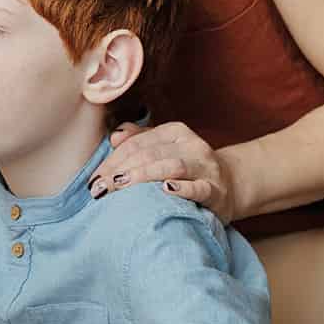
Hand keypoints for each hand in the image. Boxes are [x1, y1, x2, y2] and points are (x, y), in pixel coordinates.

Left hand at [91, 122, 237, 222]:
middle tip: (99, 189)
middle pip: (149, 154)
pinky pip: (199, 188)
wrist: (230, 186)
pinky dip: (182, 188)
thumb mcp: (164, 149)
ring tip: (119, 185)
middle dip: (120, 171)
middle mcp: (191, 145)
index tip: (94, 180)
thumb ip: (138, 141)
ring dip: (142, 176)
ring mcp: (205, 167)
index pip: (136, 144)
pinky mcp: (216, 190)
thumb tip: (114, 137)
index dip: (112, 161)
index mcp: (174, 132)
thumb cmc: (187, 168)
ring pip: (170, 166)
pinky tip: (165, 189)